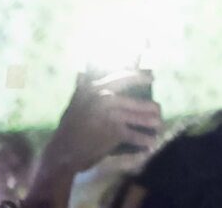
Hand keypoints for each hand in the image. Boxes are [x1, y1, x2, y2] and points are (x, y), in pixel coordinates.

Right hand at [30, 72, 161, 206]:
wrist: (62, 152)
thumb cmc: (68, 127)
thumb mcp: (73, 103)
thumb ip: (81, 87)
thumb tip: (81, 71)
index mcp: (94, 88)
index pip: (122, 77)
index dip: (139, 77)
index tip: (152, 77)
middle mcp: (104, 98)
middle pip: (134, 101)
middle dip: (149, 107)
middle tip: (158, 109)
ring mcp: (110, 114)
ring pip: (138, 116)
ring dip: (151, 121)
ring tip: (159, 124)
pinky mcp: (114, 131)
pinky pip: (133, 134)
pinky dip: (144, 139)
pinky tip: (152, 142)